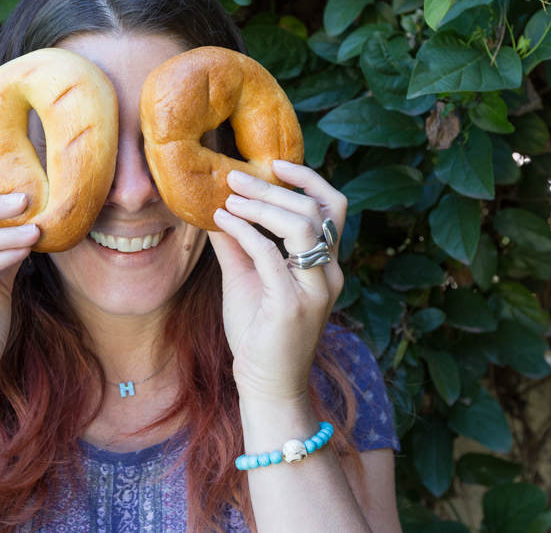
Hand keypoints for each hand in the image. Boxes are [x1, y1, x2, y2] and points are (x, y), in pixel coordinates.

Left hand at [209, 159, 346, 404]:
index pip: (332, 208)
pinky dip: (246, 231)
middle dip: (275, 187)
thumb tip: (218, 207)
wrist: (266, 387)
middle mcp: (328, 275)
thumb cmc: (258, 334)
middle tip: (236, 175)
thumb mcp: (246, 280)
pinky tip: (222, 220)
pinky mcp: (291, 306)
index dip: (309, 180)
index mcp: (325, 266)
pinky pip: (271, 255)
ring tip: (230, 196)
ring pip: (303, 225)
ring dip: (263, 204)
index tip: (276, 163)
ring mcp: (314, 291)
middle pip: (317, 210)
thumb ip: (238, 245)